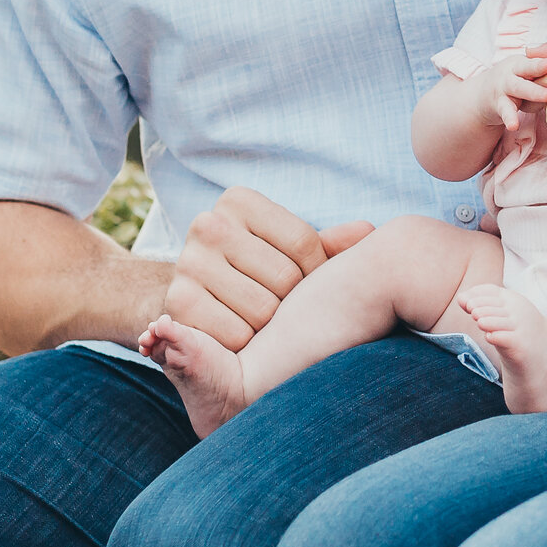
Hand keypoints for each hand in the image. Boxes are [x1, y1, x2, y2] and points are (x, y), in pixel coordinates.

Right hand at [161, 187, 374, 351]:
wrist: (186, 297)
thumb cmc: (252, 271)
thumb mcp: (285, 252)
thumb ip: (327, 244)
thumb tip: (369, 232)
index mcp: (239, 201)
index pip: (306, 244)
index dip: (317, 274)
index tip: (308, 286)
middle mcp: (209, 224)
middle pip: (286, 279)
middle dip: (292, 303)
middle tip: (281, 309)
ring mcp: (188, 261)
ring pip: (264, 310)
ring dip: (270, 328)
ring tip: (261, 322)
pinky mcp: (177, 302)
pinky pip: (236, 335)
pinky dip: (246, 345)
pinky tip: (239, 336)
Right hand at [471, 54, 546, 131]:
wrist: (484, 95)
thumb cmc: (516, 82)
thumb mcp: (528, 72)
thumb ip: (544, 70)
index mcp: (523, 62)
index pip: (536, 57)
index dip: (544, 59)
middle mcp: (513, 72)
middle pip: (526, 69)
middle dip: (538, 69)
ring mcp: (505, 89)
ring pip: (518, 88)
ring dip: (532, 92)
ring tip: (546, 97)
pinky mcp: (500, 106)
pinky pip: (506, 112)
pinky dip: (510, 118)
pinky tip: (513, 125)